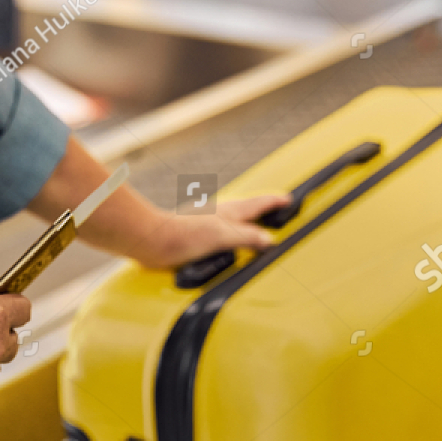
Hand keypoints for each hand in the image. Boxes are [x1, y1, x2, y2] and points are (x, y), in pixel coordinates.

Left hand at [127, 193, 292, 270]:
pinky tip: (224, 240)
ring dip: (246, 220)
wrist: (153, 240)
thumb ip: (246, 237)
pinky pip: (221, 230)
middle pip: (247, 208)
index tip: (288, 199)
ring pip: (233, 218)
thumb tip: (269, 240)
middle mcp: (219, 214)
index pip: (258, 204)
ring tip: (255, 224)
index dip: (274, 202)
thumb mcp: (222, 237)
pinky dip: (230, 231)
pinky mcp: (196, 234)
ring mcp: (207, 223)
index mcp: (229, 212)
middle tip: (275, 209)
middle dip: (262, 208)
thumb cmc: (183, 236)